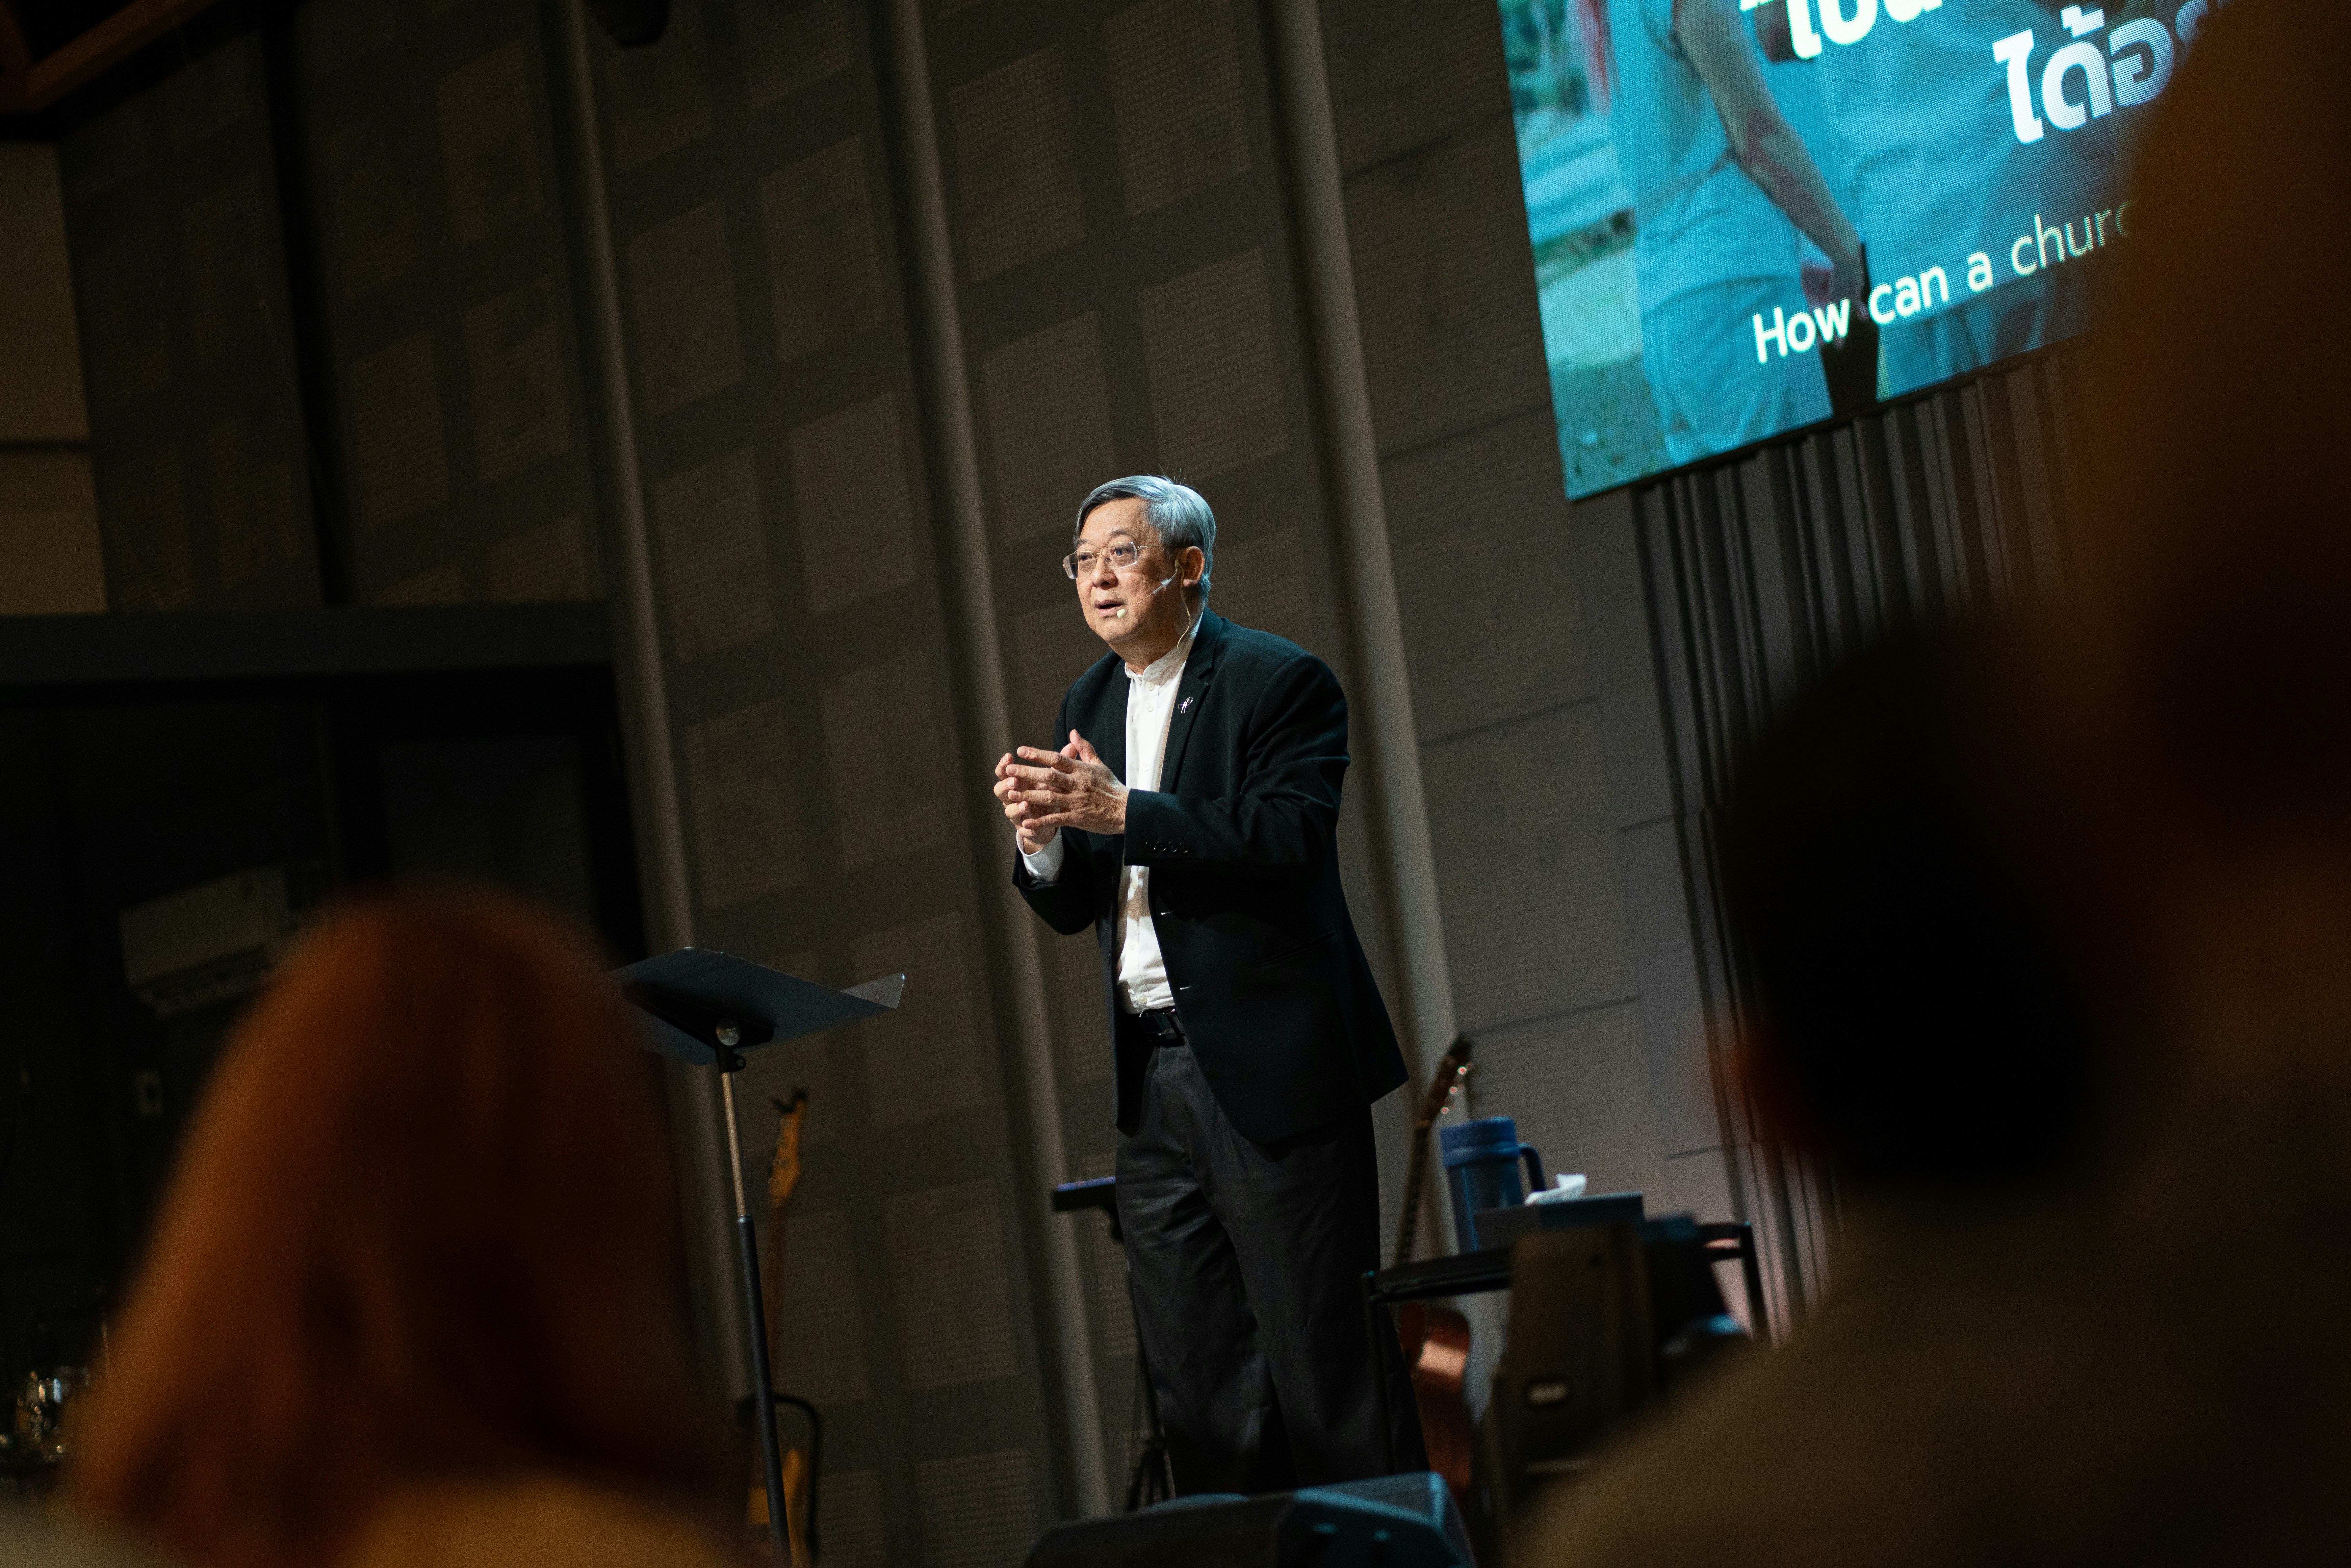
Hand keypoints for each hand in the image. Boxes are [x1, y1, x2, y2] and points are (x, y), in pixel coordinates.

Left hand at [997, 731, 1127, 838]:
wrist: (1127, 810)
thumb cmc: (1112, 787)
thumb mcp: (1099, 765)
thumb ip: (1084, 749)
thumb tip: (1073, 732)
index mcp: (1081, 770)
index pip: (1056, 759)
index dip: (1038, 754)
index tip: (1021, 751)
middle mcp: (1077, 784)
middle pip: (1049, 776)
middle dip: (1028, 773)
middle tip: (1009, 771)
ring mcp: (1076, 801)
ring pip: (1049, 797)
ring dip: (1029, 795)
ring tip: (1011, 793)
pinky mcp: (1078, 818)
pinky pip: (1056, 819)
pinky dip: (1040, 821)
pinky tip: (1026, 822)